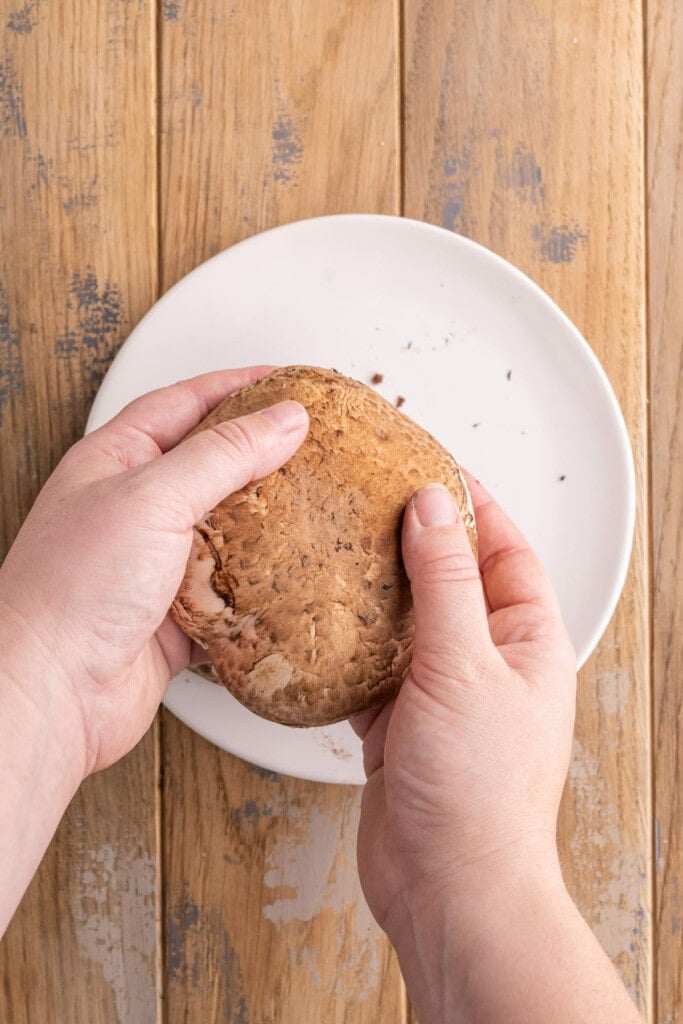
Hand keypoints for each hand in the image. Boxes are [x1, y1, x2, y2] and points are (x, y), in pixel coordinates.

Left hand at [0, 367, 307, 776]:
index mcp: (113, 462)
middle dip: (260, 455)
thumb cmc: (70, 592)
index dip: (235, 387)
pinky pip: (229, 593)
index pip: (183, 403)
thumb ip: (223, 454)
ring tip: (311, 506)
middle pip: (209, 465)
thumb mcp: (153, 498)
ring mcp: (152, 565)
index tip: (286, 382)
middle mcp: (131, 509)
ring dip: (266, 524)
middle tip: (311, 444)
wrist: (50, 694)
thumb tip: (282, 419)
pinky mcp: (174, 617)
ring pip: (225, 531)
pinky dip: (259, 588)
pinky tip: (287, 580)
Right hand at [353, 481, 641, 1022]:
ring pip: (407, 622)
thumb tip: (434, 507)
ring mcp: (443, 694)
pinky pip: (372, 666)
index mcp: (527, 641)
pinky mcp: (400, 724)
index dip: (471, 503)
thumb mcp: (464, 666)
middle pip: (452, 579)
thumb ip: (446, 582)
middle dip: (414, 540)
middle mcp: (489, 662)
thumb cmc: (480, 795)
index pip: (504, 548)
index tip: (430, 464)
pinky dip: (348, 645)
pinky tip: (319, 624)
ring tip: (338, 548)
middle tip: (371, 499)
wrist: (449, 889)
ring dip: (376, 590)